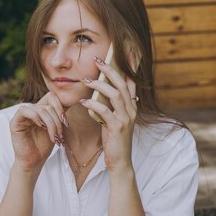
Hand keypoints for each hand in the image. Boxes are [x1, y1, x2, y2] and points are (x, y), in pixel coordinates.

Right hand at [10, 92, 67, 170]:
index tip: (66, 123)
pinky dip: (36, 117)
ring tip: (54, 138)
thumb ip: (59, 115)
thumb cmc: (44, 147)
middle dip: (58, 120)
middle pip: (49, 104)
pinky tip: (41, 127)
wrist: (34, 162)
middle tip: (60, 136)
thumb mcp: (56, 128)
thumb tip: (71, 102)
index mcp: (41, 110)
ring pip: (41, 109)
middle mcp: (32, 110)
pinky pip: (24, 110)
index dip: (61, 107)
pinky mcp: (15, 122)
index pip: (52, 97)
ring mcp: (23, 116)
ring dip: (51, 124)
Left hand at [79, 56, 137, 173]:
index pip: (132, 83)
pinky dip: (93, 104)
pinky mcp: (117, 127)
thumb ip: (110, 106)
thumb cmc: (114, 140)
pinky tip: (83, 102)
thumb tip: (100, 91)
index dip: (129, 67)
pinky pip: (104, 111)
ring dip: (99, 85)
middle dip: (110, 70)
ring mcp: (125, 119)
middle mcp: (131, 110)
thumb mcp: (114, 120)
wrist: (120, 162)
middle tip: (97, 60)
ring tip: (85, 80)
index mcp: (132, 107)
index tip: (122, 54)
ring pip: (114, 94)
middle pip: (122, 84)